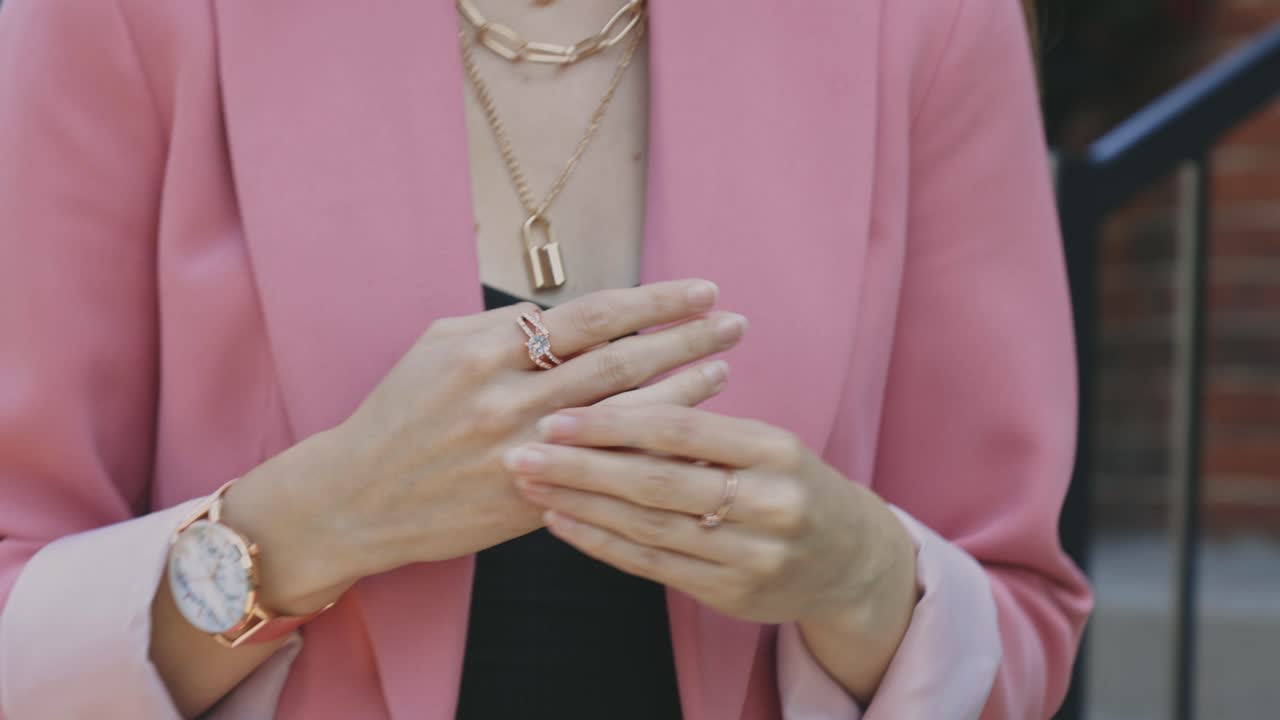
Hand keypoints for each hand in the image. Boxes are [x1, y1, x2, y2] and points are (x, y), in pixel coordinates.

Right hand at [223, 280, 746, 613]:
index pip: (593, 317)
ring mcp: (523, 454)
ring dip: (681, 389)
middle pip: (621, 362)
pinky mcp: (530, 499)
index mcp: (487, 351)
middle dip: (686, 339)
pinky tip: (685, 431)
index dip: (655, 303)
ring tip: (724, 366)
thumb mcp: (439, 346)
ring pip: (622, 417)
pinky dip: (647, 446)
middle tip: (734, 322)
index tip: (700, 290)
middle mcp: (509, 401)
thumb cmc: (401, 411)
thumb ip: (506, 327)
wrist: (358, 497)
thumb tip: (571, 315)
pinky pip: (604, 469)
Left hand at [504, 405, 918, 678]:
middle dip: (581, 466)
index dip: (614, 422)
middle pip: (657, 482)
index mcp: (776, 448)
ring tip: (530, 484)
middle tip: (522, 451)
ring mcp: (754, 555)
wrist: (849, 558)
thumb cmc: (786, 482)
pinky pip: (653, 566)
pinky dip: (601, 544)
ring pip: (649, 526)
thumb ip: (697, 430)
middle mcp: (770, 503)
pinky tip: (562, 523)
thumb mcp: (762, 444)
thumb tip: (603, 401)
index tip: (558, 414)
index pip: (681, 430)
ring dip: (580, 505)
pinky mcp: (733, 594)